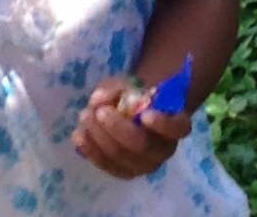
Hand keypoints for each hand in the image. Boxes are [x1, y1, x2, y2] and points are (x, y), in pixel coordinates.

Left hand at [72, 76, 190, 179]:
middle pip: (142, 145)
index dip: (163, 123)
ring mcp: (144, 165)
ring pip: (121, 157)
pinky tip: (79, 135)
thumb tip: (98, 99)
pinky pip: (108, 166)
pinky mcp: (125, 172)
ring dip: (99, 137)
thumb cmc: (134, 97)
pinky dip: (91, 151)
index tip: (146, 114)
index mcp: (174, 124)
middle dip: (117, 128)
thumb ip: (115, 90)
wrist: (131, 115)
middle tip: (99, 111)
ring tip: (85, 117)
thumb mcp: (127, 85)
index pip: (177, 127)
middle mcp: (162, 150)